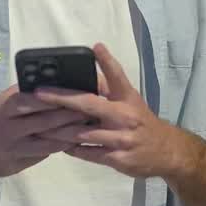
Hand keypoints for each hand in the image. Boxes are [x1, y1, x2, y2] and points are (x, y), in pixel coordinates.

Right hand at [0, 85, 89, 183]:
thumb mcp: (2, 102)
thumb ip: (24, 94)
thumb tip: (56, 83)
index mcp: (5, 105)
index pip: (33, 98)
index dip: (57, 95)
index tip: (78, 90)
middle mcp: (6, 124)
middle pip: (43, 119)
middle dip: (69, 114)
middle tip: (92, 109)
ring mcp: (11, 146)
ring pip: (45, 139)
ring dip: (68, 133)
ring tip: (89, 126)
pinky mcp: (14, 162)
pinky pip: (41, 155)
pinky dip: (59, 148)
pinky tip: (74, 143)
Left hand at [34, 43, 194, 178]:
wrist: (167, 152)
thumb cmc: (141, 122)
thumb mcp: (131, 100)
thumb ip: (109, 86)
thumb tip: (86, 67)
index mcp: (128, 98)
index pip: (118, 76)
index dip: (107, 60)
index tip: (96, 47)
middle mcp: (125, 116)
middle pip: (89, 104)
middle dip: (61, 98)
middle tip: (38, 93)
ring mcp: (121, 138)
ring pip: (83, 133)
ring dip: (58, 129)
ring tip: (38, 123)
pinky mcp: (118, 159)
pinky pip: (89, 153)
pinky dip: (72, 149)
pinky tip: (58, 145)